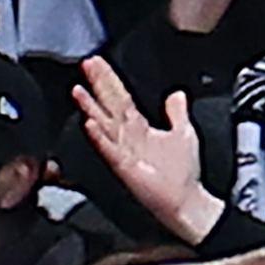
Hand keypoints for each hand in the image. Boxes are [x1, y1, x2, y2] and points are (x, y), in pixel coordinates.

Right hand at [72, 54, 216, 240]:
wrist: (185, 201)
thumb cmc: (182, 173)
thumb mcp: (184, 133)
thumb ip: (177, 113)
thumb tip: (176, 94)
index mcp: (139, 129)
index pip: (120, 98)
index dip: (110, 80)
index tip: (98, 63)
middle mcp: (127, 138)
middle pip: (109, 106)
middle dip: (98, 85)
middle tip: (87, 64)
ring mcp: (123, 152)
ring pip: (104, 125)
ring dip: (91, 108)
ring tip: (79, 90)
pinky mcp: (125, 168)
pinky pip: (110, 150)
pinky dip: (99, 137)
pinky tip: (90, 124)